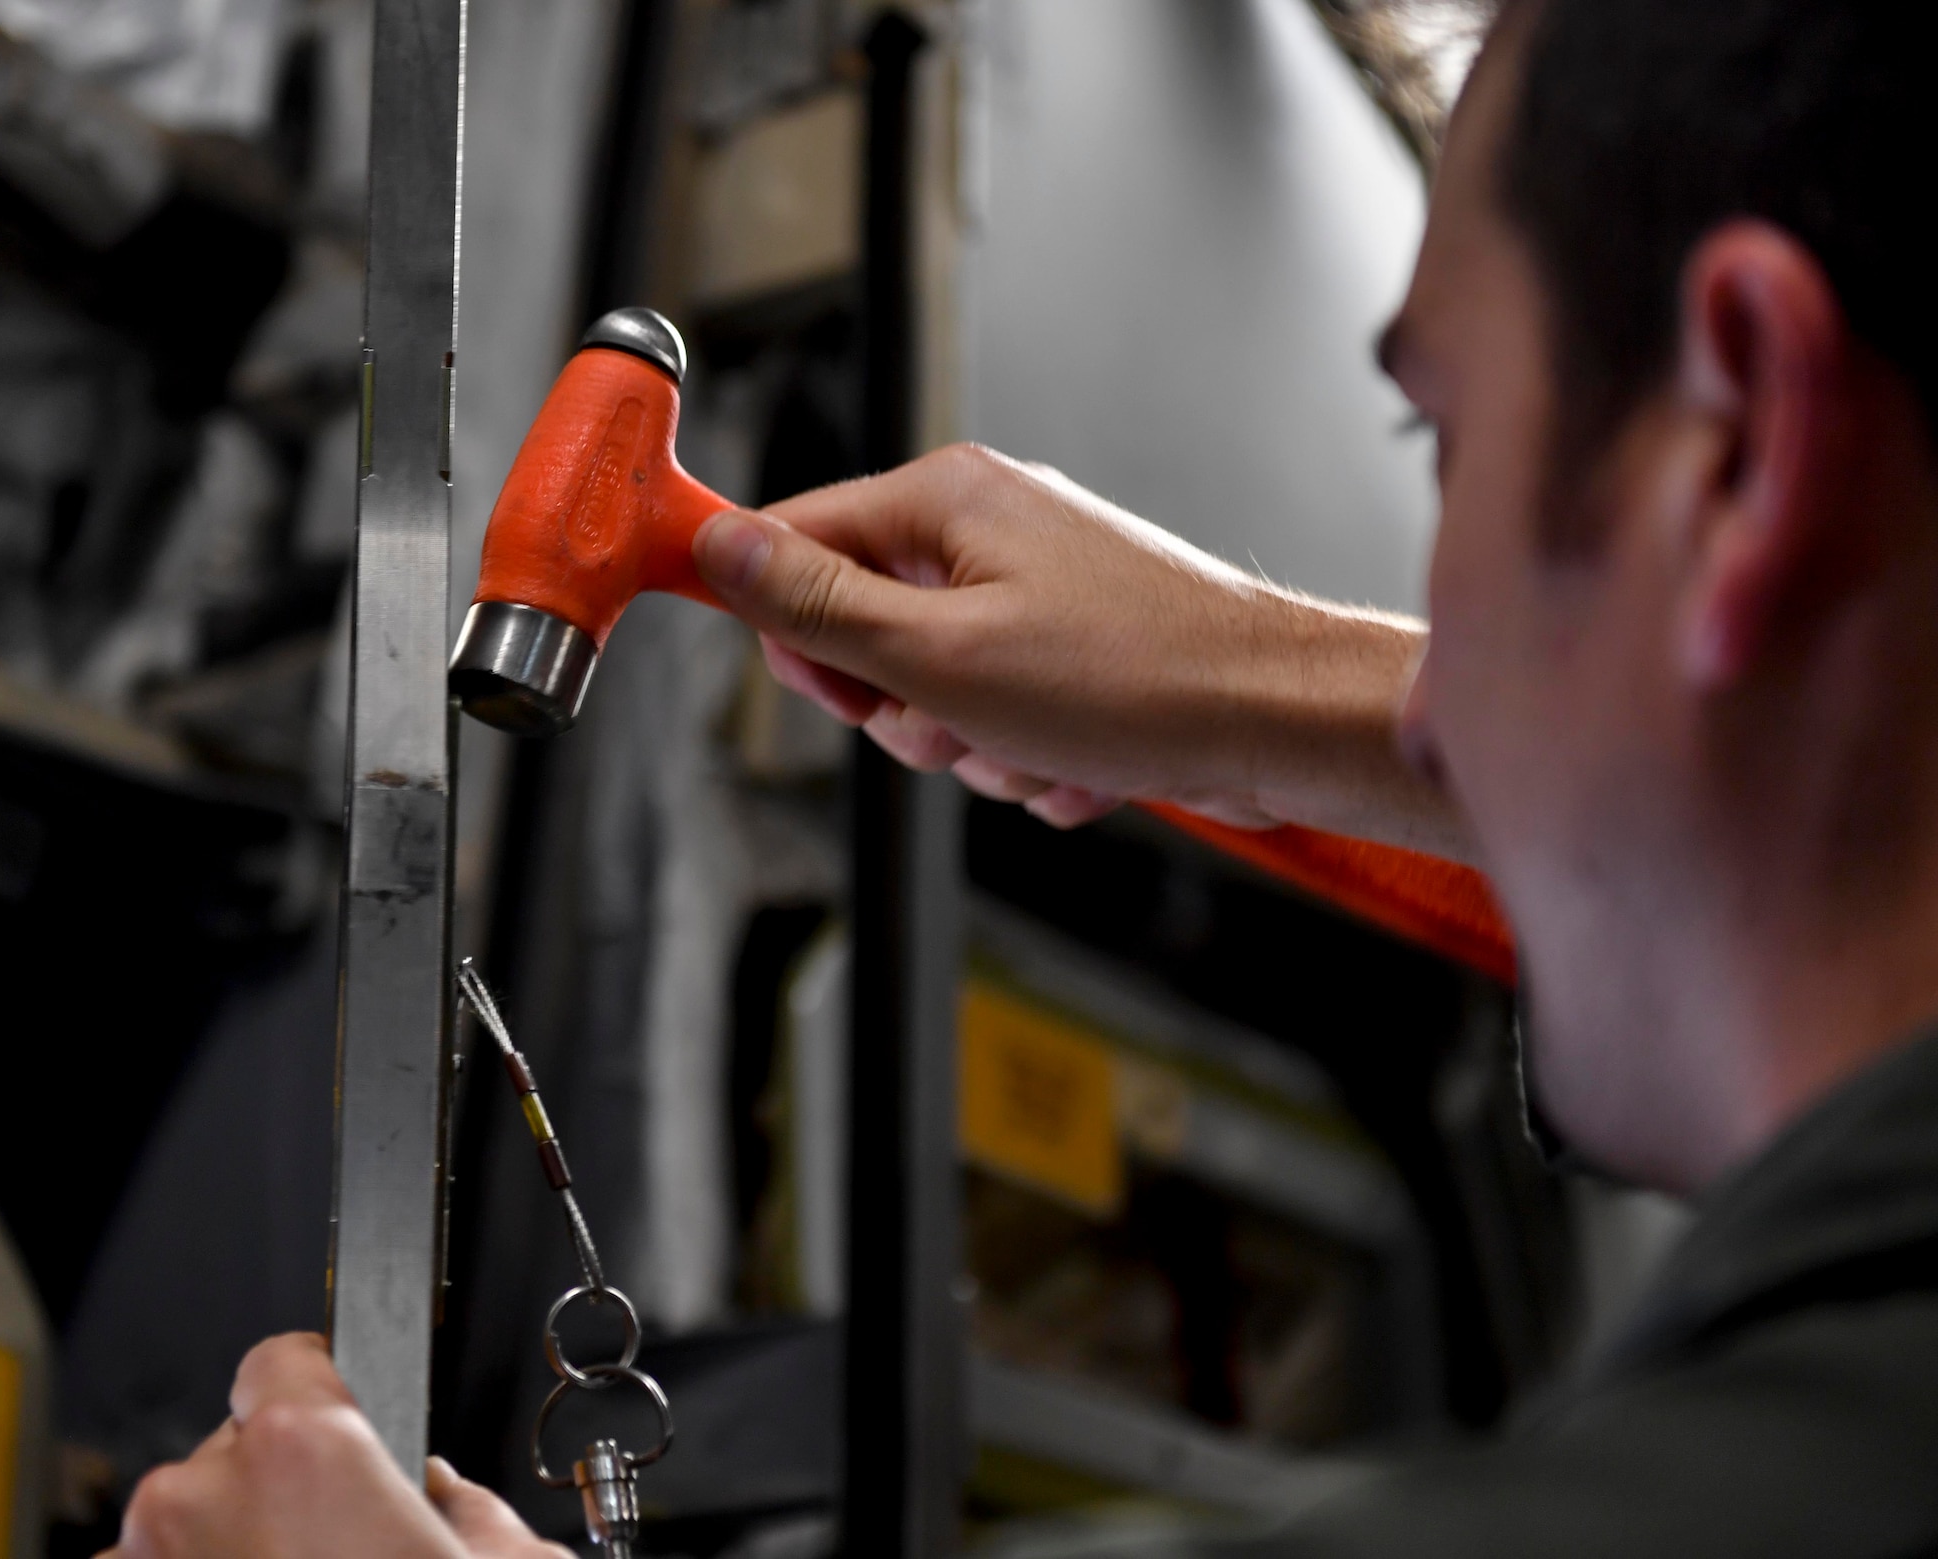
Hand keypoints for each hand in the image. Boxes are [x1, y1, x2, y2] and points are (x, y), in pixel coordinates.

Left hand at [104, 1334, 569, 1558]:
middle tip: (343, 1552)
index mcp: (300, 1447)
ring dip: (233, 1558)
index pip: (286, 1361)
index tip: (343, 1424)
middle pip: (232, 1453)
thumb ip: (465, 1507)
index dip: (324, 1389)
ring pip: (188, 1536)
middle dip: (281, 1494)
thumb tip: (439, 1496)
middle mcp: (199, 1497)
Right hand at [694, 445, 1451, 849]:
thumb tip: (719, 549)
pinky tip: (1083, 761)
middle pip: (866, 627)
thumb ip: (818, 604)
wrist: (1276, 721)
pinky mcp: (1079, 649)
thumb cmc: (1135, 679)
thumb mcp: (938, 654)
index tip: (806, 683)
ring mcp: (1040, 589)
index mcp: (948, 501)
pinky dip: (1030, 756)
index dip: (785, 623)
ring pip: (936, 690)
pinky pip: (1004, 716)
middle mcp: (992, 528)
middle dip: (900, 705)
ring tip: (1036, 746)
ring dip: (973, 745)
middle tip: (950, 723)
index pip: (800, 536)